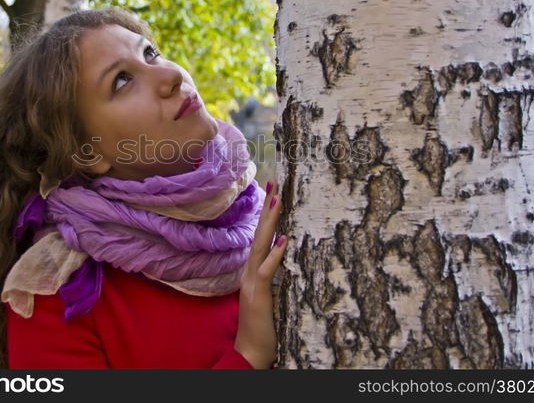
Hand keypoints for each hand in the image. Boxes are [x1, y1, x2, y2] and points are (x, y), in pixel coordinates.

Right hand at [234, 180, 287, 368]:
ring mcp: (252, 281)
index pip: (260, 236)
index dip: (266, 215)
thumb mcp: (266, 293)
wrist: (250, 350)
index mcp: (252, 270)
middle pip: (258, 234)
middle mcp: (249, 271)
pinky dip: (275, 254)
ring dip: (269, 222)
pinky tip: (284, 240)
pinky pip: (267, 270)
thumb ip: (269, 272)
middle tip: (274, 184)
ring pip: (260, 245)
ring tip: (277, 199)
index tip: (273, 193)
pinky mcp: (258, 294)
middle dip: (267, 208)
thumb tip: (280, 249)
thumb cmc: (261, 324)